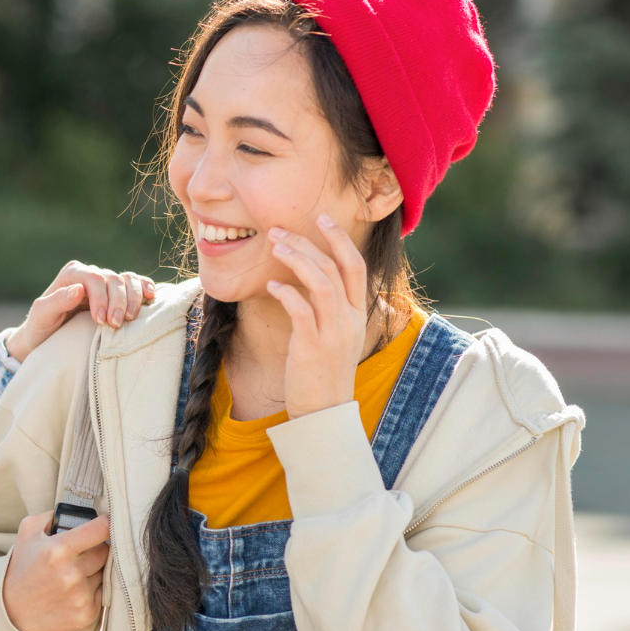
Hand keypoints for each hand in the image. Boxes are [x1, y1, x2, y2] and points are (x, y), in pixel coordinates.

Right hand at [2, 511, 110, 630]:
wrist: (10, 611)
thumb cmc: (21, 569)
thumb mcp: (27, 533)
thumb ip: (51, 516)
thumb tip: (76, 513)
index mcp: (58, 550)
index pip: (101, 530)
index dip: (105, 524)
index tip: (105, 524)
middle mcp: (71, 574)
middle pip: (105, 552)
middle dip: (96, 549)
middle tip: (82, 552)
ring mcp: (80, 596)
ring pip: (105, 573)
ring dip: (95, 571)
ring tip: (73, 574)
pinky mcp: (86, 614)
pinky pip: (103, 594)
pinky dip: (93, 590)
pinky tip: (74, 591)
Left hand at [4, 261, 155, 361]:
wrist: (46, 339)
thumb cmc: (41, 328)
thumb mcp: (41, 316)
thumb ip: (56, 302)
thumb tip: (78, 289)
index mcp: (72, 274)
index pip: (93, 278)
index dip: (101, 297)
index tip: (100, 320)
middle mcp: (90, 274)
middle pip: (113, 279)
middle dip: (118, 301)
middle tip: (116, 325)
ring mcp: (105, 283)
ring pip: (127, 280)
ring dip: (133, 298)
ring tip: (130, 319)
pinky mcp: (116, 293)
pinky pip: (136, 284)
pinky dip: (145, 288)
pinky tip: (150, 297)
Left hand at [265, 214, 369, 418]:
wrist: (324, 412)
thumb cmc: (323, 372)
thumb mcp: (334, 336)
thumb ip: (328, 308)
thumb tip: (308, 281)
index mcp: (357, 314)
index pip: (355, 265)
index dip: (339, 239)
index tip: (321, 218)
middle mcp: (349, 319)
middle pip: (336, 268)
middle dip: (310, 242)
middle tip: (280, 229)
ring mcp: (333, 333)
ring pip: (321, 283)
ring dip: (297, 260)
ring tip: (275, 247)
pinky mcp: (312, 347)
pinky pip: (301, 311)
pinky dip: (287, 293)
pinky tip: (271, 285)